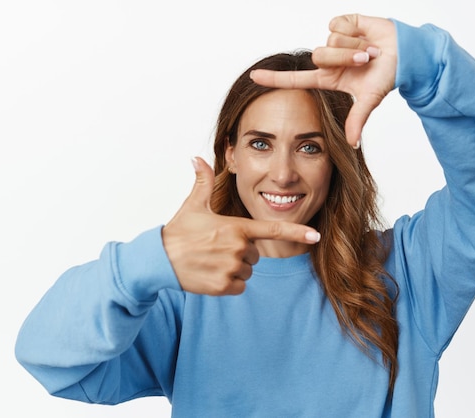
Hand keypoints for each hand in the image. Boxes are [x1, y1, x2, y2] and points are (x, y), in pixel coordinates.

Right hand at [162, 157, 320, 295]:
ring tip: (212, 261)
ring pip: (247, 272)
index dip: (297, 232)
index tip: (315, 235)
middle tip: (217, 248)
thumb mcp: (193, 205)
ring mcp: (231, 268)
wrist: (158, 259)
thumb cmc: (178, 232)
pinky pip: (239, 287)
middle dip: (241, 253)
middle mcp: (238, 248)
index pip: (272, 229)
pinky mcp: (223, 286)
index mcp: (236, 227)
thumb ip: (202, 181)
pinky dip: (228, 284)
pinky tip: (211, 274)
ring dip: (235, 269)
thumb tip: (197, 158)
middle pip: (255, 254)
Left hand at [250, 14, 396, 146]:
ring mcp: (334, 41)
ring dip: (354, 46)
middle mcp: (328, 60)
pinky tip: (365, 33)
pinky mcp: (344, 23)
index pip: (295, 79)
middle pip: (320, 56)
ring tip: (370, 50)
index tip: (253, 77)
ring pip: (331, 40)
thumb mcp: (369, 100)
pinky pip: (338, 24)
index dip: (274, 78)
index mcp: (329, 78)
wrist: (407, 54)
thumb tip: (352, 144)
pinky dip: (355, 30)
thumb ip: (357, 120)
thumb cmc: (387, 76)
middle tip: (366, 61)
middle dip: (346, 58)